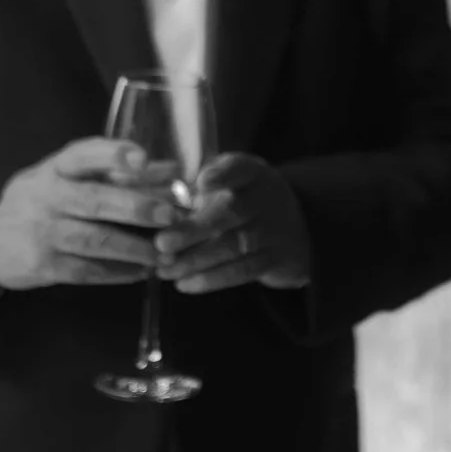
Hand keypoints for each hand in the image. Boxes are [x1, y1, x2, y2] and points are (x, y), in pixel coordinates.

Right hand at [0, 138, 178, 291]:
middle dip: (137, 207)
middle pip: (95, 200)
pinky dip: (117, 272)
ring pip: (95, 240)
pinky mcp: (41, 264)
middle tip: (172, 215)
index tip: (143, 158)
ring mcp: (42, 231)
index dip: (114, 155)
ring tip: (165, 252)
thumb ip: (117, 172)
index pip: (84, 155)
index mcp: (57, 168)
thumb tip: (171, 170)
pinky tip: (140, 271)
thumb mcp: (70, 178)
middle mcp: (47, 196)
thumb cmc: (47, 200)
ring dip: (135, 247)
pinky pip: (86, 270)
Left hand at [153, 152, 313, 293]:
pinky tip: (183, 284)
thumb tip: (156, 211)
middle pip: (232, 212)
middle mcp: (265, 198)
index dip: (223, 174)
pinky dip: (210, 280)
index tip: (202, 182)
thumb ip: (200, 192)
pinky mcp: (273, 260)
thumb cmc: (245, 202)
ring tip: (164, 269)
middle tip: (162, 243)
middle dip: (194, 229)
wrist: (294, 229)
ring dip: (194, 261)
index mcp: (251, 174)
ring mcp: (272, 231)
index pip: (239, 168)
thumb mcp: (231, 184)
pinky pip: (241, 271)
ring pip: (232, 246)